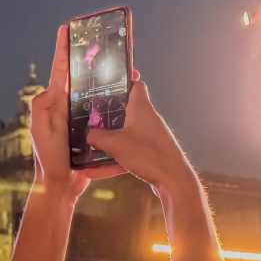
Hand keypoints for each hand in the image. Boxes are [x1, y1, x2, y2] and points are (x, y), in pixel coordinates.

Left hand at [29, 26, 123, 198]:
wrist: (61, 184)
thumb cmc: (49, 156)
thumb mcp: (42, 128)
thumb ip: (45, 105)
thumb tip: (56, 84)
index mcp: (54, 101)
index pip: (59, 69)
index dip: (62, 47)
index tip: (66, 27)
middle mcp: (66, 105)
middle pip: (78, 76)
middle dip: (87, 58)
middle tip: (99, 40)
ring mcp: (79, 117)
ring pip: (94, 91)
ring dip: (104, 78)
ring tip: (118, 63)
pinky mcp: (92, 129)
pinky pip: (103, 110)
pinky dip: (112, 100)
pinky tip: (125, 92)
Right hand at [86, 80, 195, 195]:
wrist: (173, 180)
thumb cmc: (150, 155)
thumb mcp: (116, 144)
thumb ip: (98, 137)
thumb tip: (87, 134)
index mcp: (141, 108)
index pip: (135, 85)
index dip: (123, 80)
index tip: (108, 81)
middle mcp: (147, 119)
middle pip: (125, 110)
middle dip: (107, 114)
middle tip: (89, 116)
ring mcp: (149, 136)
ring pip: (124, 133)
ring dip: (108, 140)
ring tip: (88, 146)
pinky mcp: (150, 152)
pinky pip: (128, 152)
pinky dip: (113, 159)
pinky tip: (95, 171)